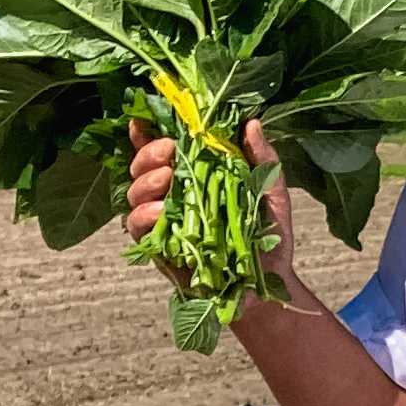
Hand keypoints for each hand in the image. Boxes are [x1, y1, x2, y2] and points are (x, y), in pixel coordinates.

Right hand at [124, 115, 297, 297]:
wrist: (268, 286)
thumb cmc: (269, 238)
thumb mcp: (271, 195)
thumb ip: (262, 160)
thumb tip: (251, 123)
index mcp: (193, 176)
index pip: (161, 149)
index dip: (146, 133)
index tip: (145, 119)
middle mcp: (171, 194)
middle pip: (141, 166)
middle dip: (149, 153)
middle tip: (170, 150)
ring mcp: (161, 220)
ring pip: (134, 192)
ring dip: (146, 180)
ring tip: (168, 178)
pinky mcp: (157, 246)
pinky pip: (137, 226)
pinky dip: (144, 215)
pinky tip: (160, 211)